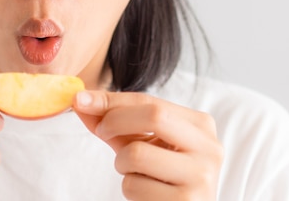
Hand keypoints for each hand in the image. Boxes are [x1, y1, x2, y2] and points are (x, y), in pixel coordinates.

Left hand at [73, 91, 222, 200]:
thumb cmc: (158, 174)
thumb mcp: (138, 140)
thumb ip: (112, 119)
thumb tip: (79, 99)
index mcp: (200, 125)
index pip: (150, 102)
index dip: (112, 100)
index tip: (80, 100)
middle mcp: (209, 148)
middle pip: (153, 116)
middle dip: (116, 121)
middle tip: (102, 132)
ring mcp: (202, 177)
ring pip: (137, 154)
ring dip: (121, 164)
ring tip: (136, 173)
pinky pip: (136, 186)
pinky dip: (130, 189)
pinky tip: (146, 194)